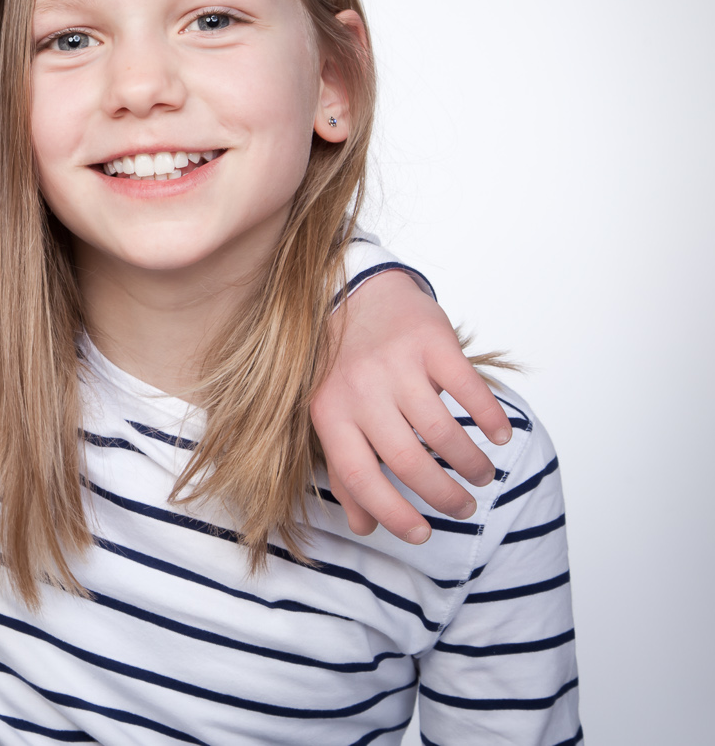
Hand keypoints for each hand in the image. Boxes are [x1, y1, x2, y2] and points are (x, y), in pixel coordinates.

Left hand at [311, 270, 512, 543]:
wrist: (353, 292)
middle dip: (443, 496)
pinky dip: (490, 419)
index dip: (392, 514)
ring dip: (469, 463)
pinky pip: (468, 390)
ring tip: (480, 476)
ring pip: (441, 432)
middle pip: (408, 461)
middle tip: (464, 508)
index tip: (421, 534)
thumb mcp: (329, 414)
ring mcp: (396, 365)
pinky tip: (499, 436)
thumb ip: (345, 469)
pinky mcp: (431, 342)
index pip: (360, 477)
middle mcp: (360, 390)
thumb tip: (364, 526)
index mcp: (329, 413)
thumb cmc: (342, 366)